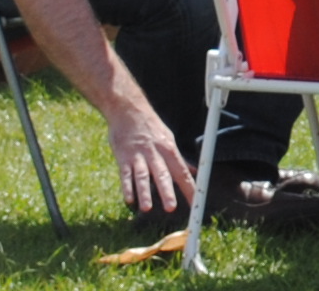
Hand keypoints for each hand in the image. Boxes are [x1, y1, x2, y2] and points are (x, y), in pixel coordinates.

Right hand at [106, 98, 194, 214]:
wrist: (128, 110)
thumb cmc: (150, 127)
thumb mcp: (168, 139)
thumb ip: (179, 158)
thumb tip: (193, 171)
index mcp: (169, 149)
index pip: (181, 171)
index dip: (189, 187)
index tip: (195, 201)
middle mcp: (155, 153)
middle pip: (163, 174)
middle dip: (167, 191)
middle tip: (171, 208)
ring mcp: (138, 155)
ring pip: (143, 176)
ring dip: (144, 192)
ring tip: (147, 208)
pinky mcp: (123, 157)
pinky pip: (125, 174)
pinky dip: (127, 187)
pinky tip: (129, 199)